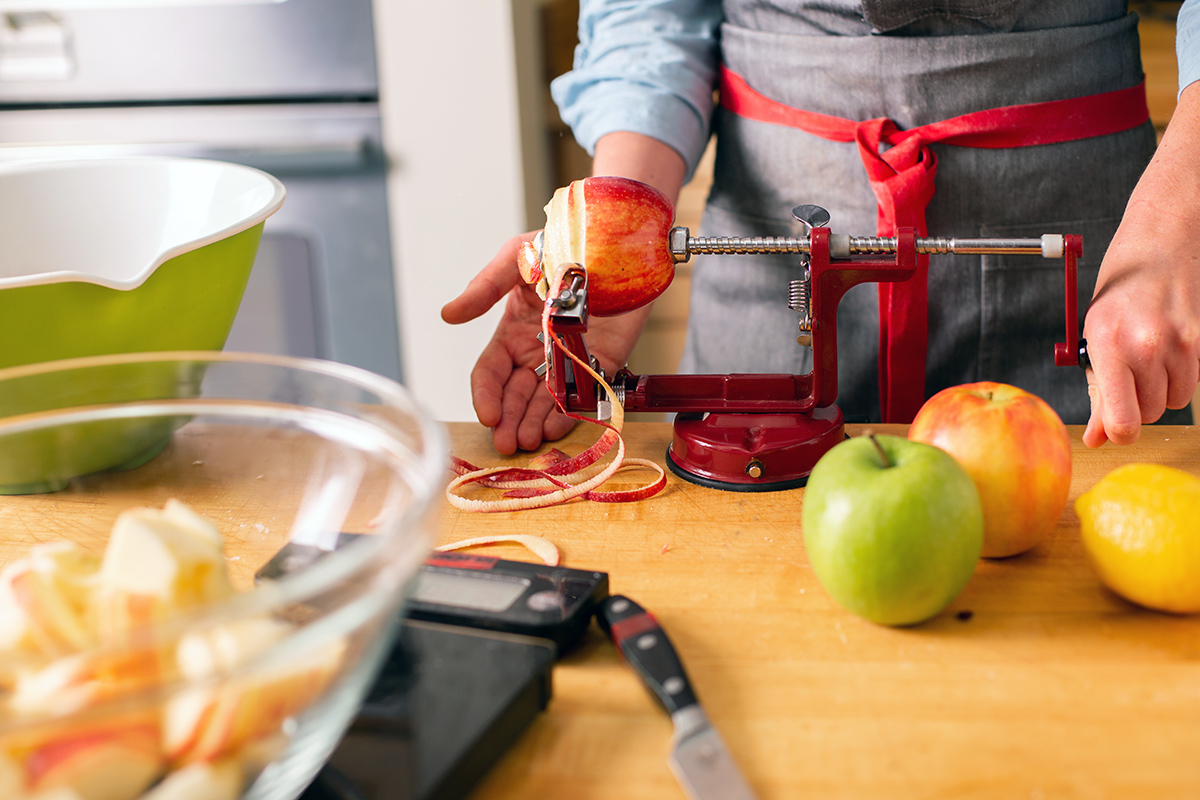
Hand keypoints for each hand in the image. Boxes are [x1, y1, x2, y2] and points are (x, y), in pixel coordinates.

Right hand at [441, 233, 648, 454]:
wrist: (618, 238)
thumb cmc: (565, 241)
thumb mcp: (518, 259)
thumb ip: (485, 287)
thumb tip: (448, 314)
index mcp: (513, 330)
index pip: (492, 372)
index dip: (486, 395)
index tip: (487, 415)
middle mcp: (538, 350)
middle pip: (516, 395)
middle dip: (509, 420)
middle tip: (507, 444)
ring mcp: (571, 358)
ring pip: (546, 402)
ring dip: (534, 424)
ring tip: (528, 441)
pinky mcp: (604, 361)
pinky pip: (583, 393)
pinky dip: (569, 414)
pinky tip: (556, 428)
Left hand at [1082, 84, 1199, 446]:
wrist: (1160, 240)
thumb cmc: (1119, 287)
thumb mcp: (1092, 334)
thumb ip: (1096, 388)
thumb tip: (1097, 437)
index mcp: (1105, 342)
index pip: (1121, 419)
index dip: (1115, 432)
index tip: (1110, 428)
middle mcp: (1143, 345)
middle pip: (1146, 415)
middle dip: (1131, 405)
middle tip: (1121, 376)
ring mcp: (1176, 343)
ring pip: (1169, 403)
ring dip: (1154, 393)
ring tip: (1140, 362)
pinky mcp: (1199, 340)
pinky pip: (1187, 386)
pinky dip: (1173, 380)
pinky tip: (1161, 355)